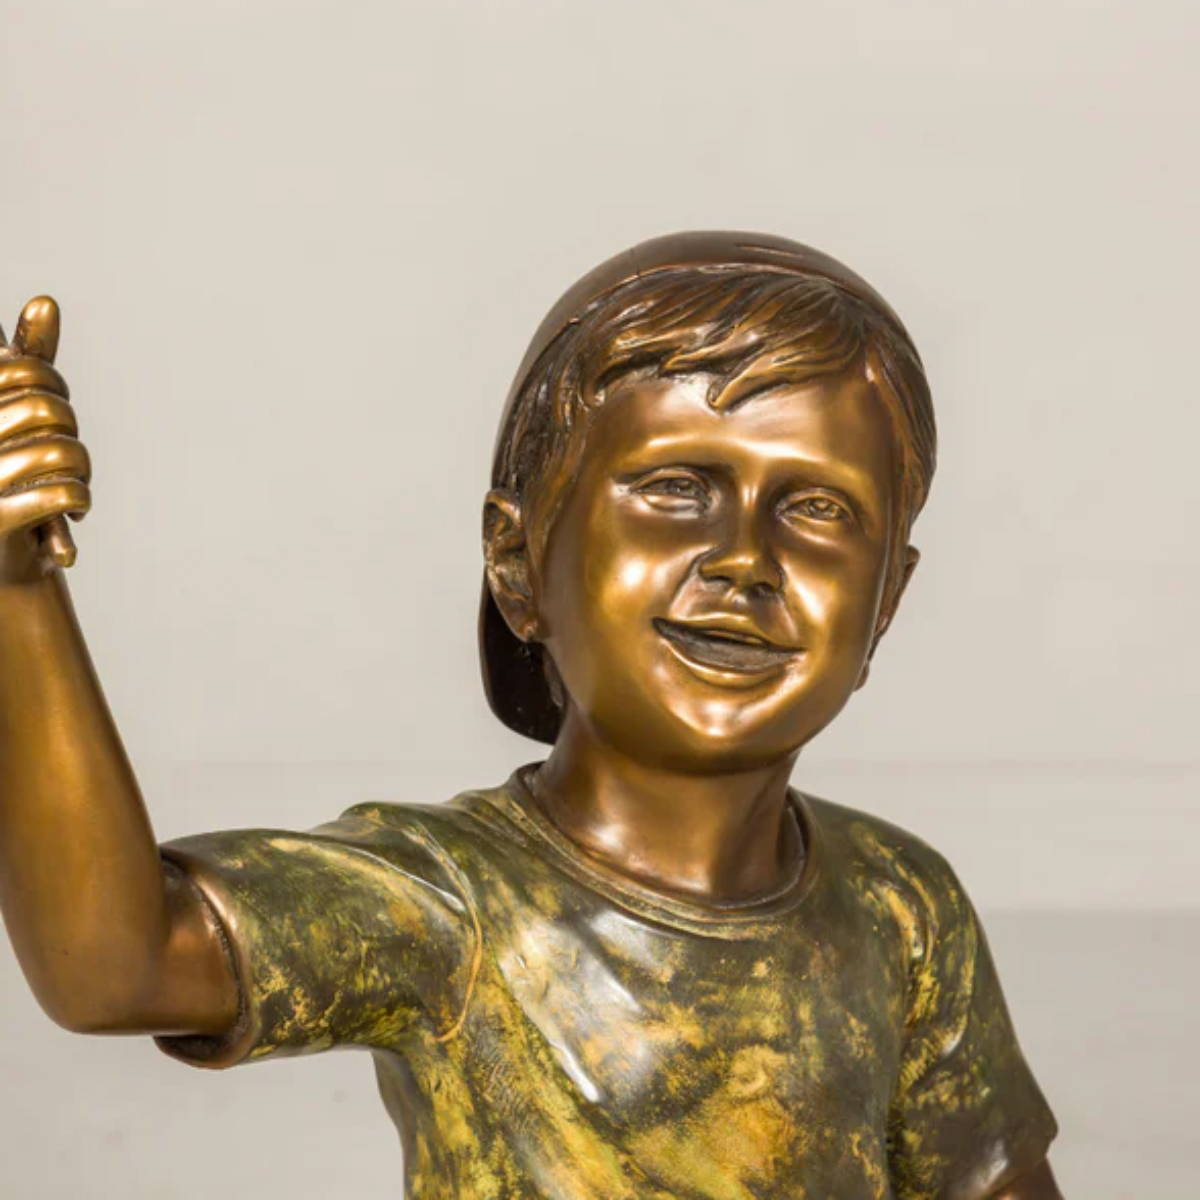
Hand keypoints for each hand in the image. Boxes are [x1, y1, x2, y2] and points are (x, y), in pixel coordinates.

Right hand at [0, 297, 89, 578]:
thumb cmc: (5, 469)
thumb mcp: (12, 409)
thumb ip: (27, 356)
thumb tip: (46, 301)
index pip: (25, 368)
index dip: (51, 383)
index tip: (47, 406)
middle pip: (48, 409)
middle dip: (70, 428)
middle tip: (66, 449)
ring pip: (62, 453)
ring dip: (80, 470)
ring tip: (72, 482)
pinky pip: (62, 494)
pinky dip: (79, 501)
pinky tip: (73, 510)